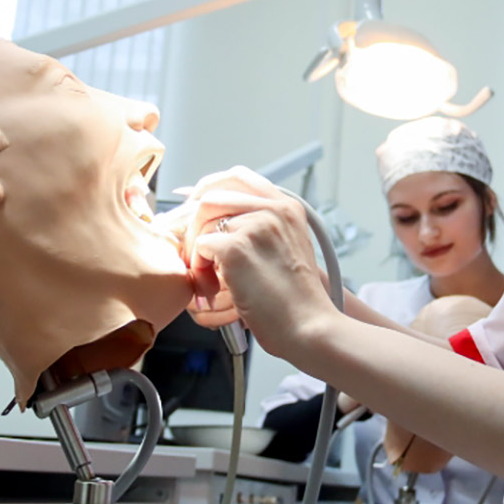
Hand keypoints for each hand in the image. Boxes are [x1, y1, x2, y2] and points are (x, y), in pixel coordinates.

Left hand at [178, 166, 337, 357]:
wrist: (309, 327)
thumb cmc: (297, 300)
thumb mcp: (289, 249)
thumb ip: (263, 229)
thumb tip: (223, 223)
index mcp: (287, 208)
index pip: (239, 176)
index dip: (210, 186)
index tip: (196, 203)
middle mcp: (273, 209)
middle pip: (213, 195)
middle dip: (194, 223)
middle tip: (194, 251)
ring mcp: (255, 226)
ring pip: (203, 221)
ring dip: (196, 249)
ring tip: (208, 278)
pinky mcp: (237, 247)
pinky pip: (200, 248)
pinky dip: (199, 269)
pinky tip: (212, 289)